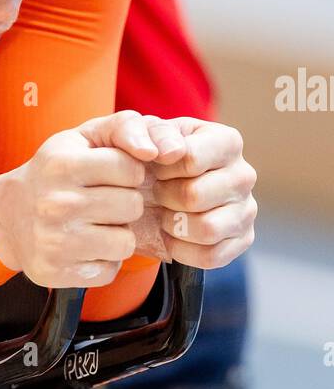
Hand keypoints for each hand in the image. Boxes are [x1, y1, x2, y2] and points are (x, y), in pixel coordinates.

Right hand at [0, 111, 159, 287]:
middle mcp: (56, 203)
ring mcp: (54, 241)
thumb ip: (124, 127)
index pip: (131, 170)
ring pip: (125, 243)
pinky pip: (109, 270)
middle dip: (124, 204)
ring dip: (117, 235)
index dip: (128, 173)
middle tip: (101, 202)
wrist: (9, 212)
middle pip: (132, 207)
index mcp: (62, 165)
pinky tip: (83, 248)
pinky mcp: (54, 271)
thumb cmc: (55, 172)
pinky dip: (102, 261)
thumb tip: (153, 152)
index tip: (110, 176)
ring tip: (94, 225)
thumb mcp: (83, 137)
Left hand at [147, 117, 256, 268]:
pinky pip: (211, 256)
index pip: (191, 159)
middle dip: (165, 197)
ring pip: (207, 229)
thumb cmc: (150, 157)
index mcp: (227, 141)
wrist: (149, 189)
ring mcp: (246, 210)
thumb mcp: (141, 133)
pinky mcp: (242, 240)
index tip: (156, 166)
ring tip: (166, 213)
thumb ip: (148, 131)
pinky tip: (173, 235)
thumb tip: (170, 152)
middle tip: (158, 192)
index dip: (163, 168)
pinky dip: (183, 250)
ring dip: (174, 225)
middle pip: (195, 197)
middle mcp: (244, 175)